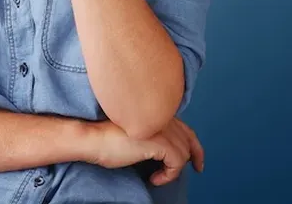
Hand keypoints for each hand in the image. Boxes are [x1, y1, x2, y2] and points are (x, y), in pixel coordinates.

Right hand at [84, 117, 204, 185]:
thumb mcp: (134, 131)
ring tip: (159, 176)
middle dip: (196, 154)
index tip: (194, 157)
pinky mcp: (158, 141)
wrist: (92, 138)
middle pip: (189, 137)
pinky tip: (155, 178)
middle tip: (198, 168)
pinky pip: (177, 162)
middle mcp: (162, 117)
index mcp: (156, 112)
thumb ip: (152, 132)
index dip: (192, 143)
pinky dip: (169, 175)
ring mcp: (161, 128)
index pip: (184, 127)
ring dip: (174, 170)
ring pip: (184, 152)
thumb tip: (166, 150)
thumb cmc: (106, 137)